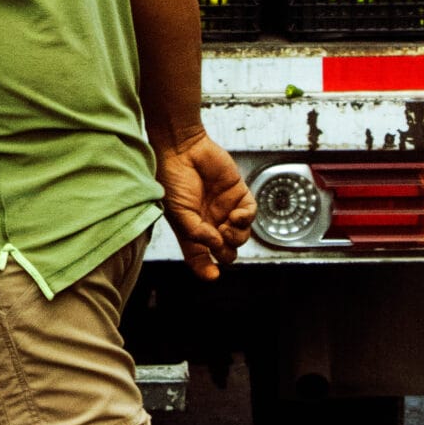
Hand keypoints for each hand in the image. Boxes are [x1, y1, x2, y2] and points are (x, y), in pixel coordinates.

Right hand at [154, 131, 254, 282]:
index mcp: (191, 231)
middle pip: (227, 251)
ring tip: (226, 226)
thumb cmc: (172, 178)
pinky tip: (236, 216)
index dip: (207, 270)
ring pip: (241, 236)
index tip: (213, 275)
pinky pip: (251, 215)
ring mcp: (224, 209)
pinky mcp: (238, 194)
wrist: (181, 148)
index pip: (201, 258)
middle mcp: (209, 223)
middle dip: (227, 253)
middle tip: (218, 241)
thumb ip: (196, 234)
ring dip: (237, 237)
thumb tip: (216, 246)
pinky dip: (246, 219)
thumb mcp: (177, 213)